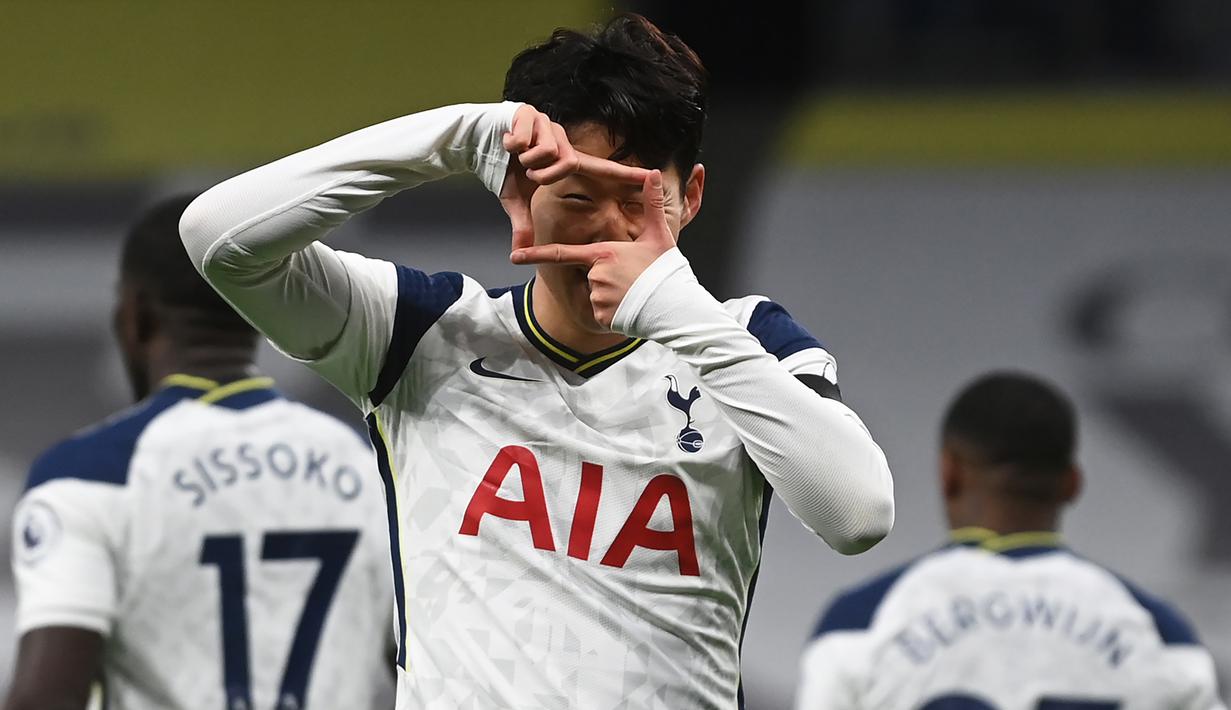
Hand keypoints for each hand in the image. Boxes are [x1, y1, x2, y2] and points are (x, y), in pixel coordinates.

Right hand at [499, 105, 646, 250]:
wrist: (476, 142)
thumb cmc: (503, 170)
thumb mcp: (515, 201)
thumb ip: (523, 224)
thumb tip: (519, 250)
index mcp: (565, 159)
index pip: (601, 169)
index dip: (626, 174)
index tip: (652, 177)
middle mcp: (562, 140)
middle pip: (566, 163)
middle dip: (544, 173)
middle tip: (528, 173)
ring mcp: (547, 124)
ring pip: (546, 151)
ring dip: (527, 159)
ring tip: (516, 154)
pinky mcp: (530, 113)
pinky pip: (527, 138)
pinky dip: (513, 144)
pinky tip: (507, 142)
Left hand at [510, 169, 673, 329]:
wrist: (674, 305)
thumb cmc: (665, 270)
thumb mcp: (659, 235)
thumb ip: (652, 204)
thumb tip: (653, 172)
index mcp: (603, 253)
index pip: (562, 253)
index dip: (535, 254)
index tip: (514, 256)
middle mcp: (595, 275)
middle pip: (591, 275)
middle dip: (608, 278)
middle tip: (633, 280)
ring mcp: (597, 297)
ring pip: (597, 294)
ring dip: (612, 296)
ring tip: (635, 294)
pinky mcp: (602, 316)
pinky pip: (602, 312)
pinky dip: (614, 312)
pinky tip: (632, 308)